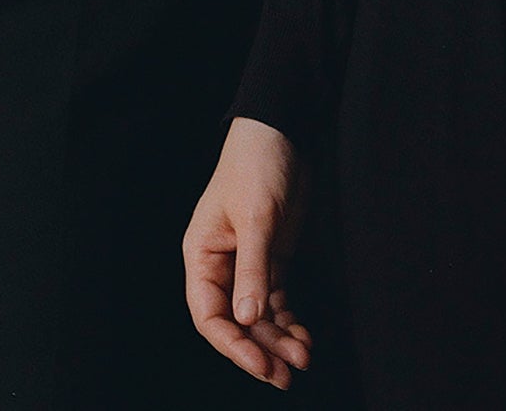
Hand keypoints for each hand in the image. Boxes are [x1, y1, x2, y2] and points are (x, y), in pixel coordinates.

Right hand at [183, 119, 314, 388]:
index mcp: (201, 255)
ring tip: (303, 359)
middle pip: (235, 322)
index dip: (233, 345)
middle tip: (286, 375)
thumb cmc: (257, 164)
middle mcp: (220, 265)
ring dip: (278, 339)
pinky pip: (275, 299)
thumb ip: (252, 269)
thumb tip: (247, 320)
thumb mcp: (256, 216)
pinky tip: (303, 336)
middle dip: (260, 350)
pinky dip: (289, 319)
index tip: (260, 364)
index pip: (209, 315)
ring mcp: (247, 263)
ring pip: (258, 315)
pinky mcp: (271, 257)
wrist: (283, 129)